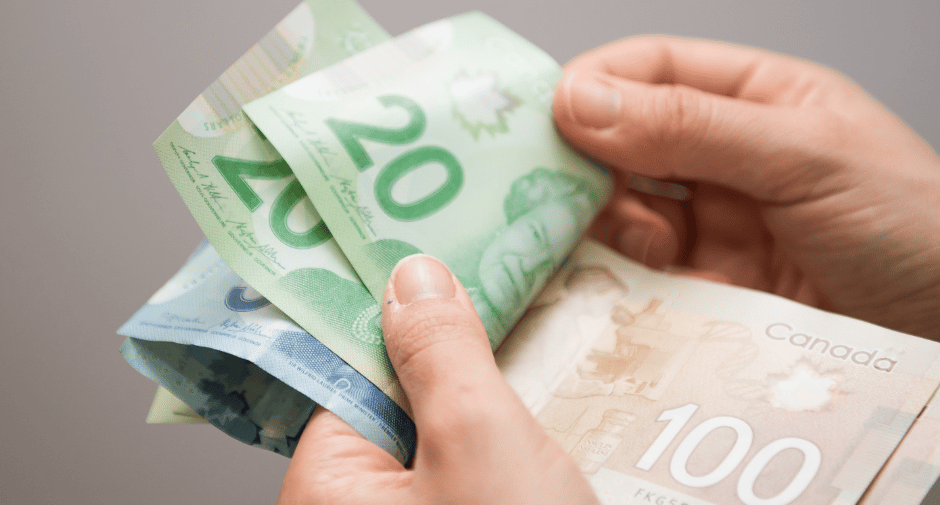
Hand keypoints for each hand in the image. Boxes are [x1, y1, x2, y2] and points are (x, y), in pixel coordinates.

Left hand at [277, 255, 597, 504]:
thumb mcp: (476, 441)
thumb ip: (440, 352)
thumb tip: (413, 277)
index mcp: (330, 486)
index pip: (349, 370)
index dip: (392, 311)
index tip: (429, 256)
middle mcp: (363, 500)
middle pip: (403, 394)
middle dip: (453, 350)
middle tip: (500, 283)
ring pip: (448, 426)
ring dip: (491, 391)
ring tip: (540, 333)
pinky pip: (476, 458)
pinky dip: (508, 431)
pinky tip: (550, 401)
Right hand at [553, 35, 939, 339]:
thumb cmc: (913, 226)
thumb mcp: (805, 156)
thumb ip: (693, 126)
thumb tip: (583, 102)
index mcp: (754, 98)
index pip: (651, 71)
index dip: (594, 85)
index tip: (545, 117)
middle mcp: (723, 157)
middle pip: (623, 141)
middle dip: (585, 159)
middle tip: (552, 185)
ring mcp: (711, 224)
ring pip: (622, 208)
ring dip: (603, 220)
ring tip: (616, 239)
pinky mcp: (703, 287)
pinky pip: (639, 272)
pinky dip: (619, 273)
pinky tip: (625, 278)